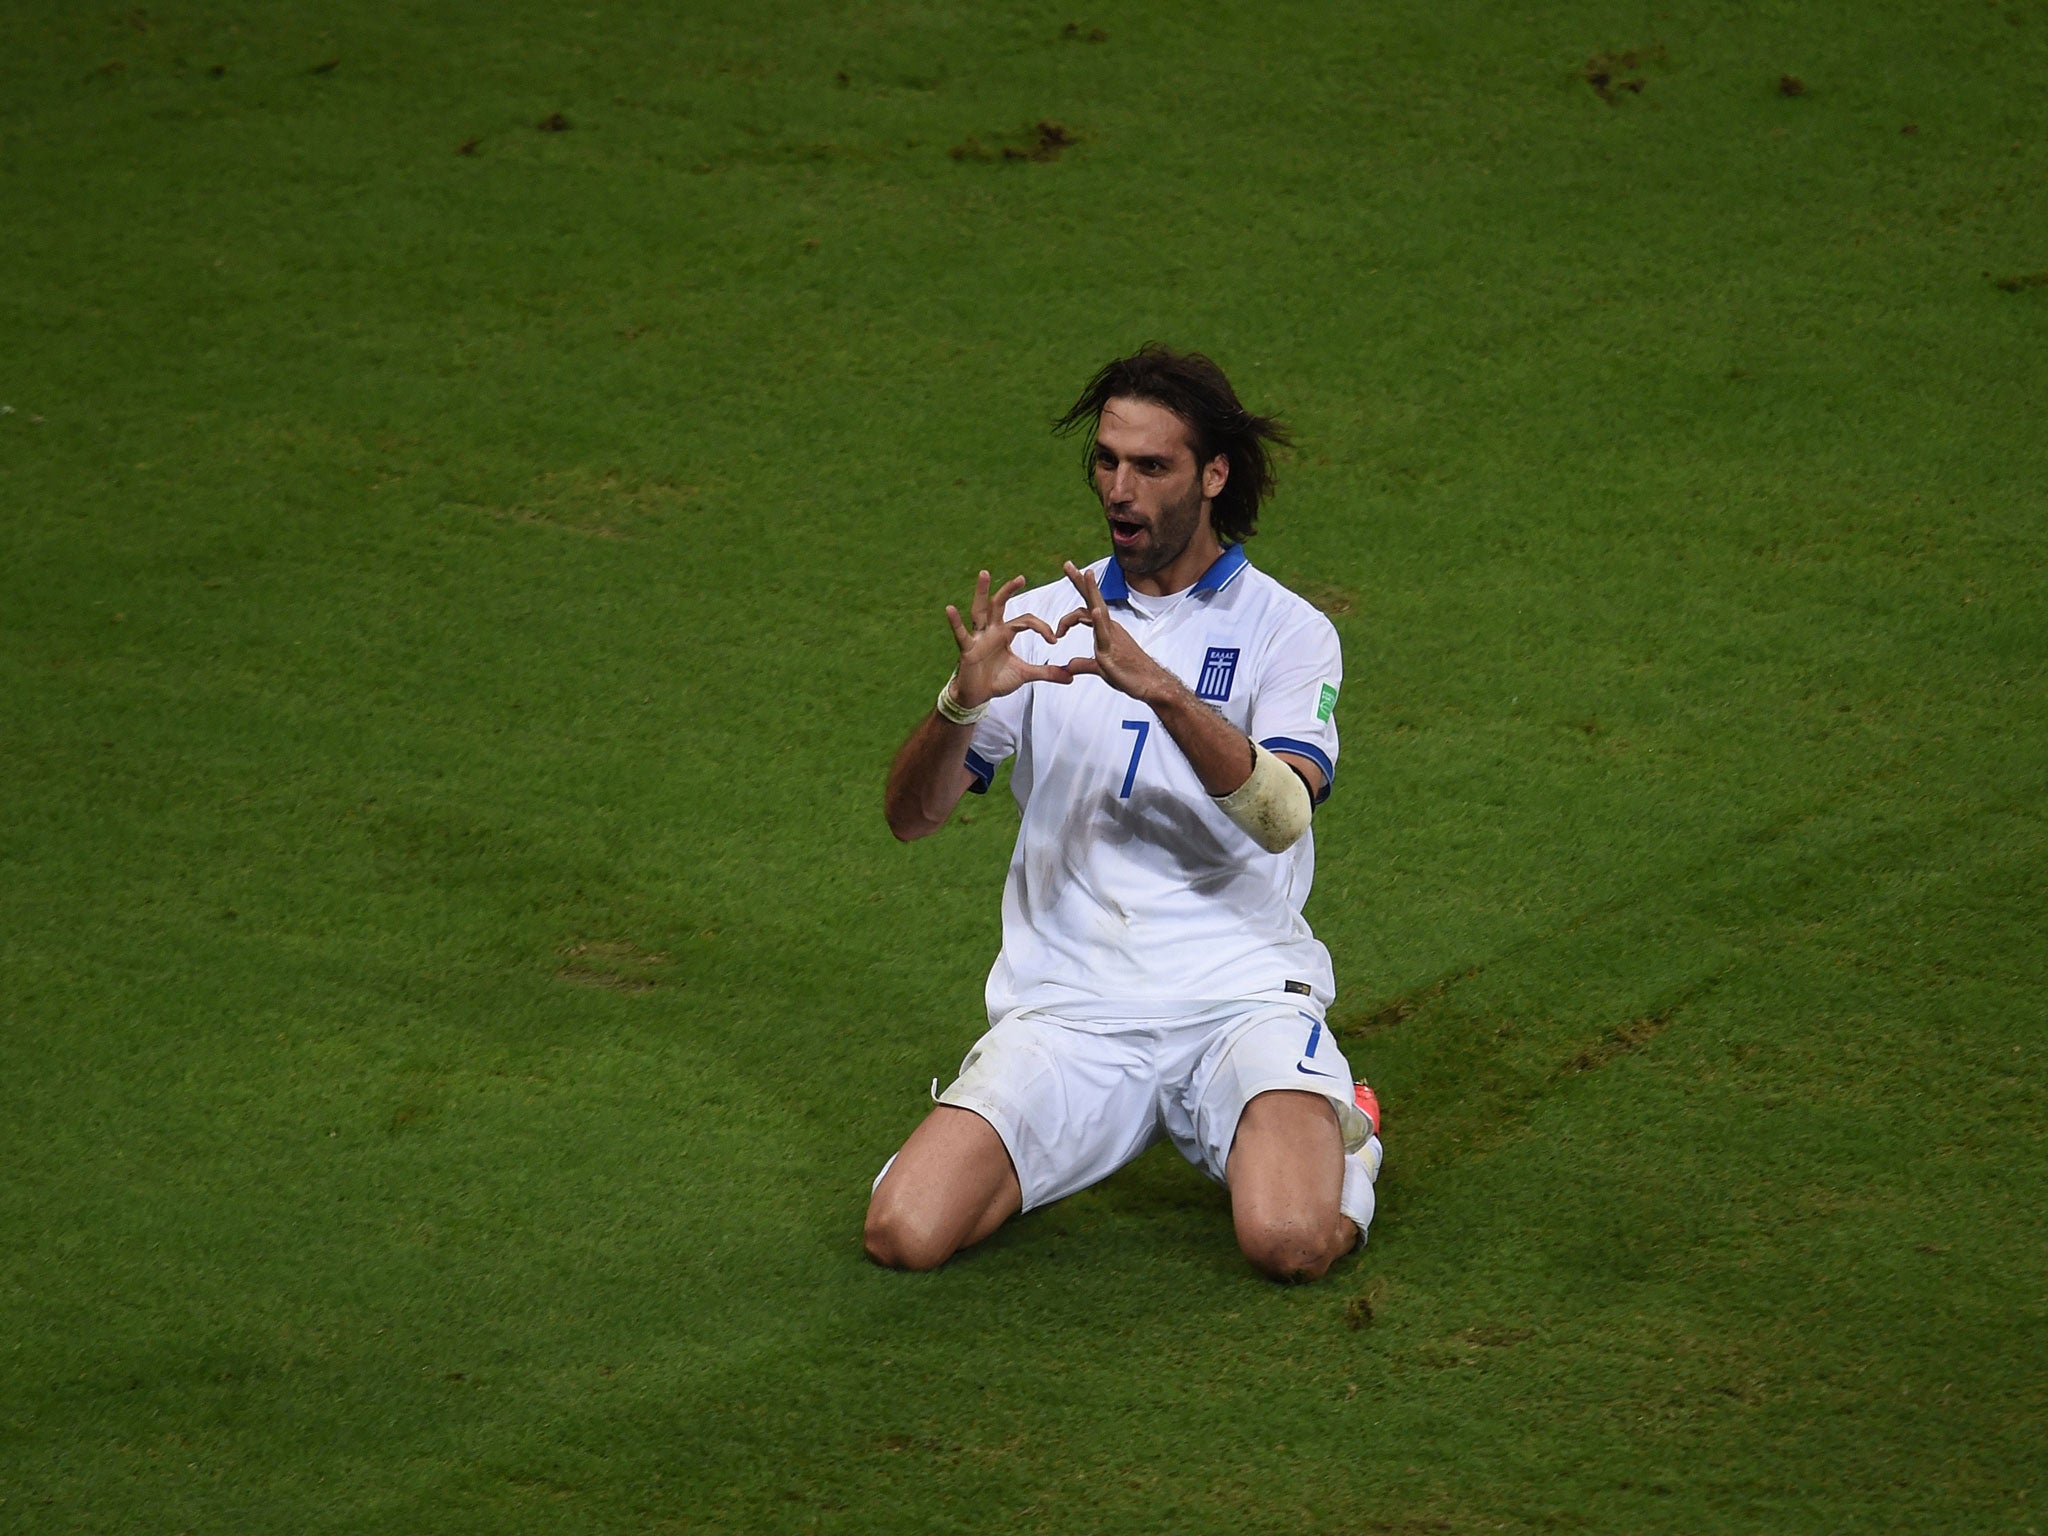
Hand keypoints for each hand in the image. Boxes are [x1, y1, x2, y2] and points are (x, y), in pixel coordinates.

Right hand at [946, 570, 1072, 707]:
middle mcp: (991, 629)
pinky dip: (955, 622)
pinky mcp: (967, 649)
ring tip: (984, 573)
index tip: (1054, 639)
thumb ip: (1048, 673)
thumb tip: (1072, 677)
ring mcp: (978, 637)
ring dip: (982, 592)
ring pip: (980, 610)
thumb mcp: (1026, 674)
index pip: (1026, 621)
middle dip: (1010, 589)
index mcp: (1006, 632)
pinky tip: (950, 608)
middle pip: (1000, 604)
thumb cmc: (997, 680)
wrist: (978, 696)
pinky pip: (960, 634)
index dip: (1042, 627)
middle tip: (1022, 577)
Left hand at [1055, 561, 1178, 702]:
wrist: (1150, 685)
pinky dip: (1099, 622)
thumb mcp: (1101, 668)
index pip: (1088, 607)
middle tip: (1067, 564)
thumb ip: (1084, 664)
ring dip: (1092, 591)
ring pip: (1099, 609)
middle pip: (1092, 599)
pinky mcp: (1112, 650)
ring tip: (1086, 573)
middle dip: (1080, 581)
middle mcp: (1110, 627)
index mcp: (1106, 629)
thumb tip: (1069, 665)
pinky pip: (1105, 633)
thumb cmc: (1129, 675)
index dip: (1075, 602)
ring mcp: (1112, 636)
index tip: (1064, 609)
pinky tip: (1095, 611)